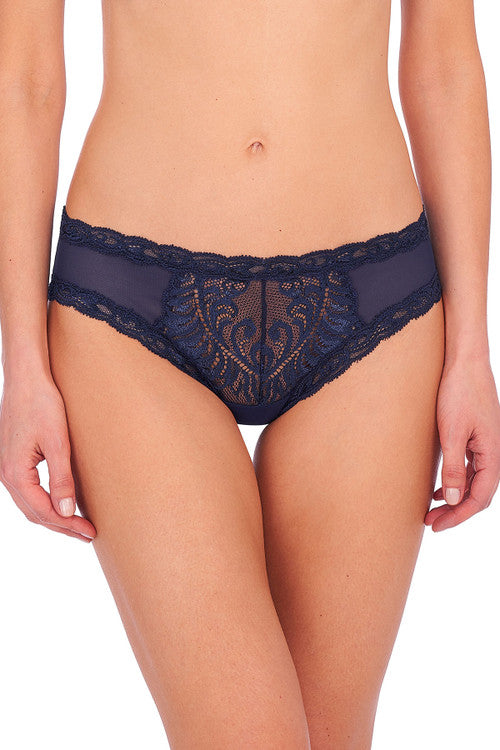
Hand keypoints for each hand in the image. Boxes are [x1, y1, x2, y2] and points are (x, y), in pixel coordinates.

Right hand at [0, 371, 96, 542]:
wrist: (26, 378)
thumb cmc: (41, 404)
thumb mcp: (57, 443)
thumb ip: (61, 479)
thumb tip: (66, 512)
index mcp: (15, 473)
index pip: (43, 511)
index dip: (68, 524)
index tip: (90, 531)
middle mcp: (6, 474)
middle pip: (34, 513)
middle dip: (62, 526)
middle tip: (88, 534)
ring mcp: (7, 467)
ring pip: (29, 504)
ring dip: (53, 517)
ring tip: (77, 525)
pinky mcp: (12, 459)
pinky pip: (27, 491)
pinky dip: (44, 502)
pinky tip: (60, 503)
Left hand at [425, 355, 499, 530]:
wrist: (464, 361)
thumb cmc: (459, 392)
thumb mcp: (451, 433)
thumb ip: (454, 468)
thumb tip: (453, 500)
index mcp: (492, 453)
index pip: (480, 497)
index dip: (459, 515)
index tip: (437, 526)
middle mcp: (493, 452)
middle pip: (478, 493)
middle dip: (456, 511)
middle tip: (430, 523)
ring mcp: (486, 444)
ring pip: (474, 482)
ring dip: (455, 498)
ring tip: (432, 510)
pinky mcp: (476, 436)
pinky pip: (470, 467)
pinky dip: (456, 481)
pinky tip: (440, 488)